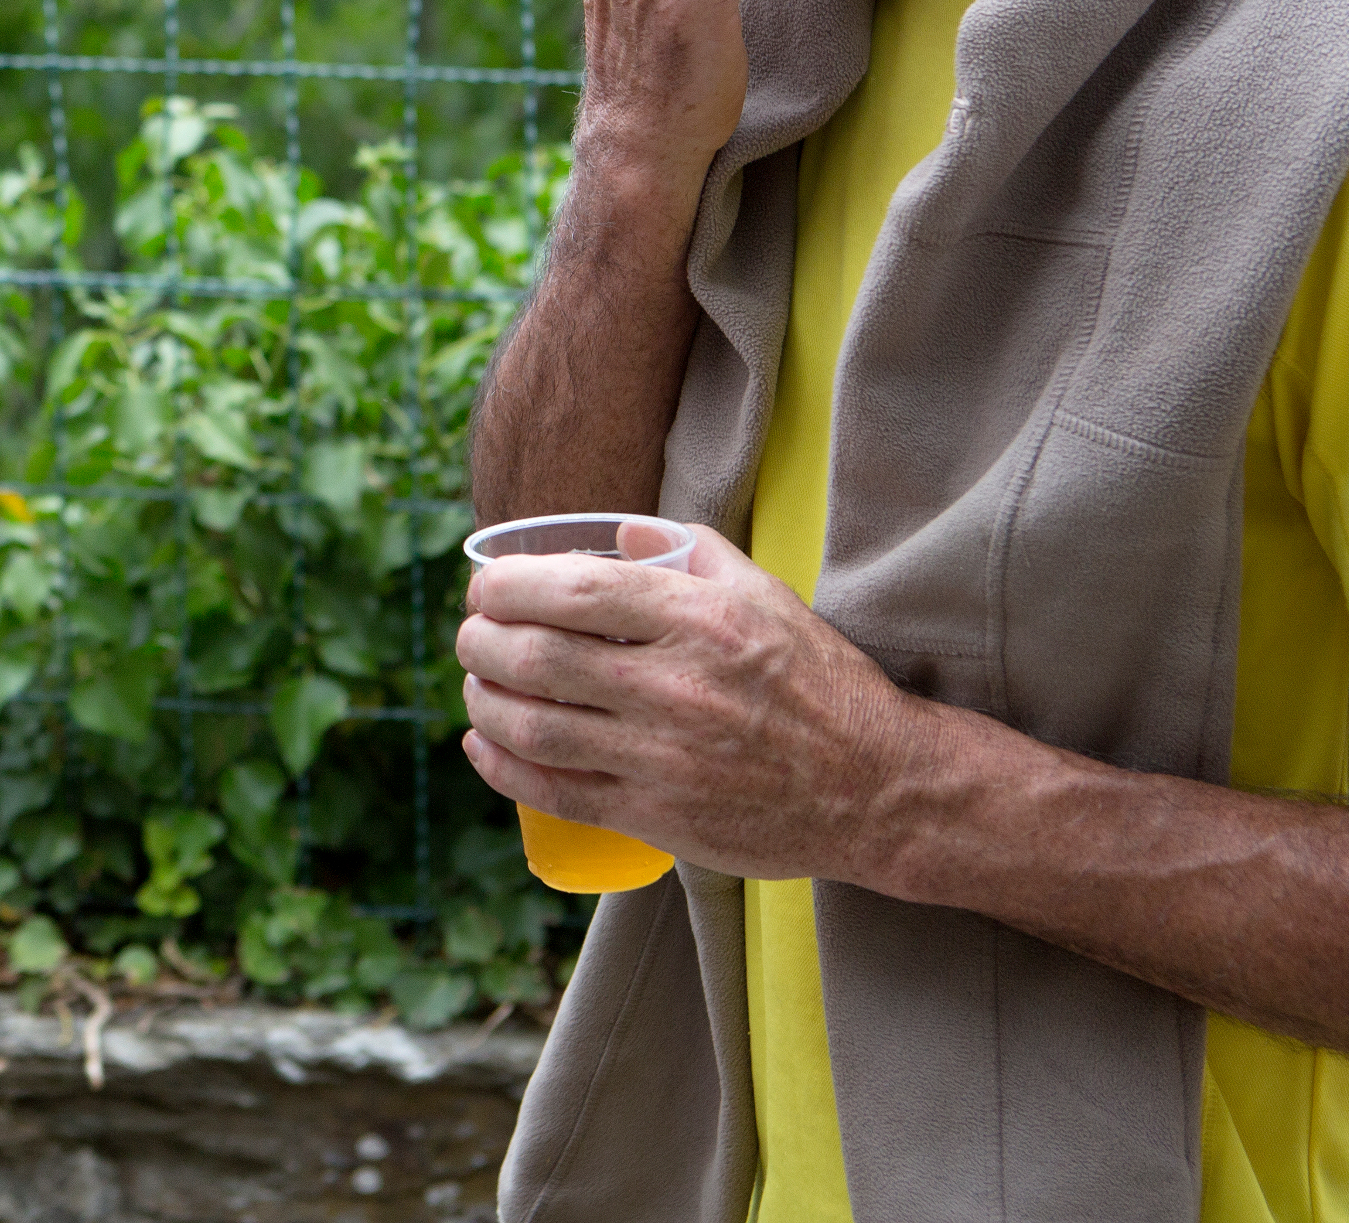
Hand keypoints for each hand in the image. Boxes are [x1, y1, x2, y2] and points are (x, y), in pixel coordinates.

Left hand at [454, 529, 934, 883]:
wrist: (876, 788)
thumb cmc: (819, 682)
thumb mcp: (766, 595)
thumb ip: (690, 553)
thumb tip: (618, 532)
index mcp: (699, 619)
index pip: (571, 589)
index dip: (506, 585)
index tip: (487, 586)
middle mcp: (675, 686)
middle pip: (536, 655)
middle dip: (480, 639)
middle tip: (471, 633)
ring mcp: (663, 757)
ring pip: (533, 725)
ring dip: (482, 700)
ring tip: (474, 682)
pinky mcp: (659, 817)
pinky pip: (556, 792)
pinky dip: (503, 767)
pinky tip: (483, 745)